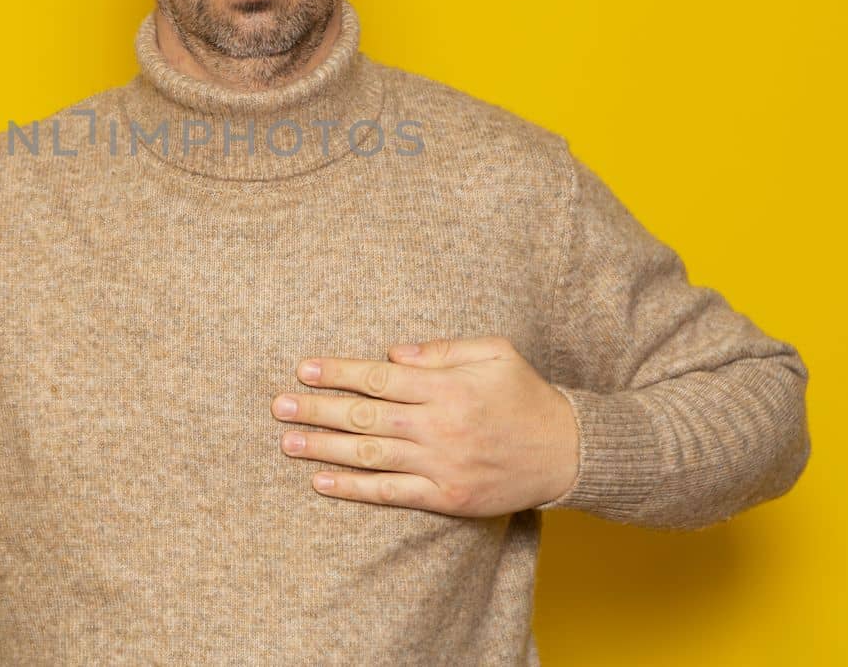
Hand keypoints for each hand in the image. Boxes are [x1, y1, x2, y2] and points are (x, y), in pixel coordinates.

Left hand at [271, 335, 578, 516]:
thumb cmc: (526, 394)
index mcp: (448, 387)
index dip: (339, 372)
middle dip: (319, 409)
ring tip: (288, 442)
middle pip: (366, 416)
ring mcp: (441, 466)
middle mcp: (439, 427)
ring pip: (371, 456)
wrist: (567, 453)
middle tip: (279, 405)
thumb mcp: (494, 352)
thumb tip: (392, 354)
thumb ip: (442, 349)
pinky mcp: (445, 499)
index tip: (304, 368)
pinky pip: (390, 494)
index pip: (380, 378)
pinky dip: (353, 489)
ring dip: (325, 449)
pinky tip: (322, 482)